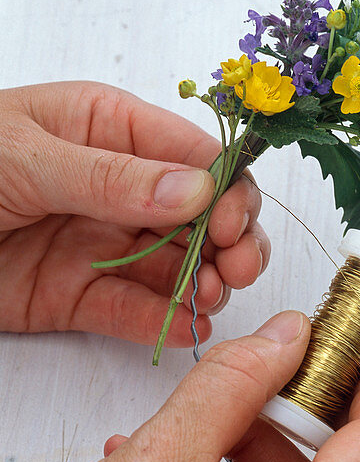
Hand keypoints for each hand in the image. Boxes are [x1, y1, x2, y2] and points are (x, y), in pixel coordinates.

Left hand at [0, 81, 269, 345]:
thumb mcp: (22, 156)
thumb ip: (111, 177)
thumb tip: (195, 190)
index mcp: (108, 131)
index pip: (195, 157)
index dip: (226, 192)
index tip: (228, 227)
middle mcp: (119, 190)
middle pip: (203, 217)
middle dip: (231, 244)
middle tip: (236, 271)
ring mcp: (104, 245)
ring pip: (181, 268)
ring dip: (206, 286)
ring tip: (208, 302)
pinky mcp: (83, 298)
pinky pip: (137, 312)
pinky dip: (168, 324)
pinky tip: (187, 330)